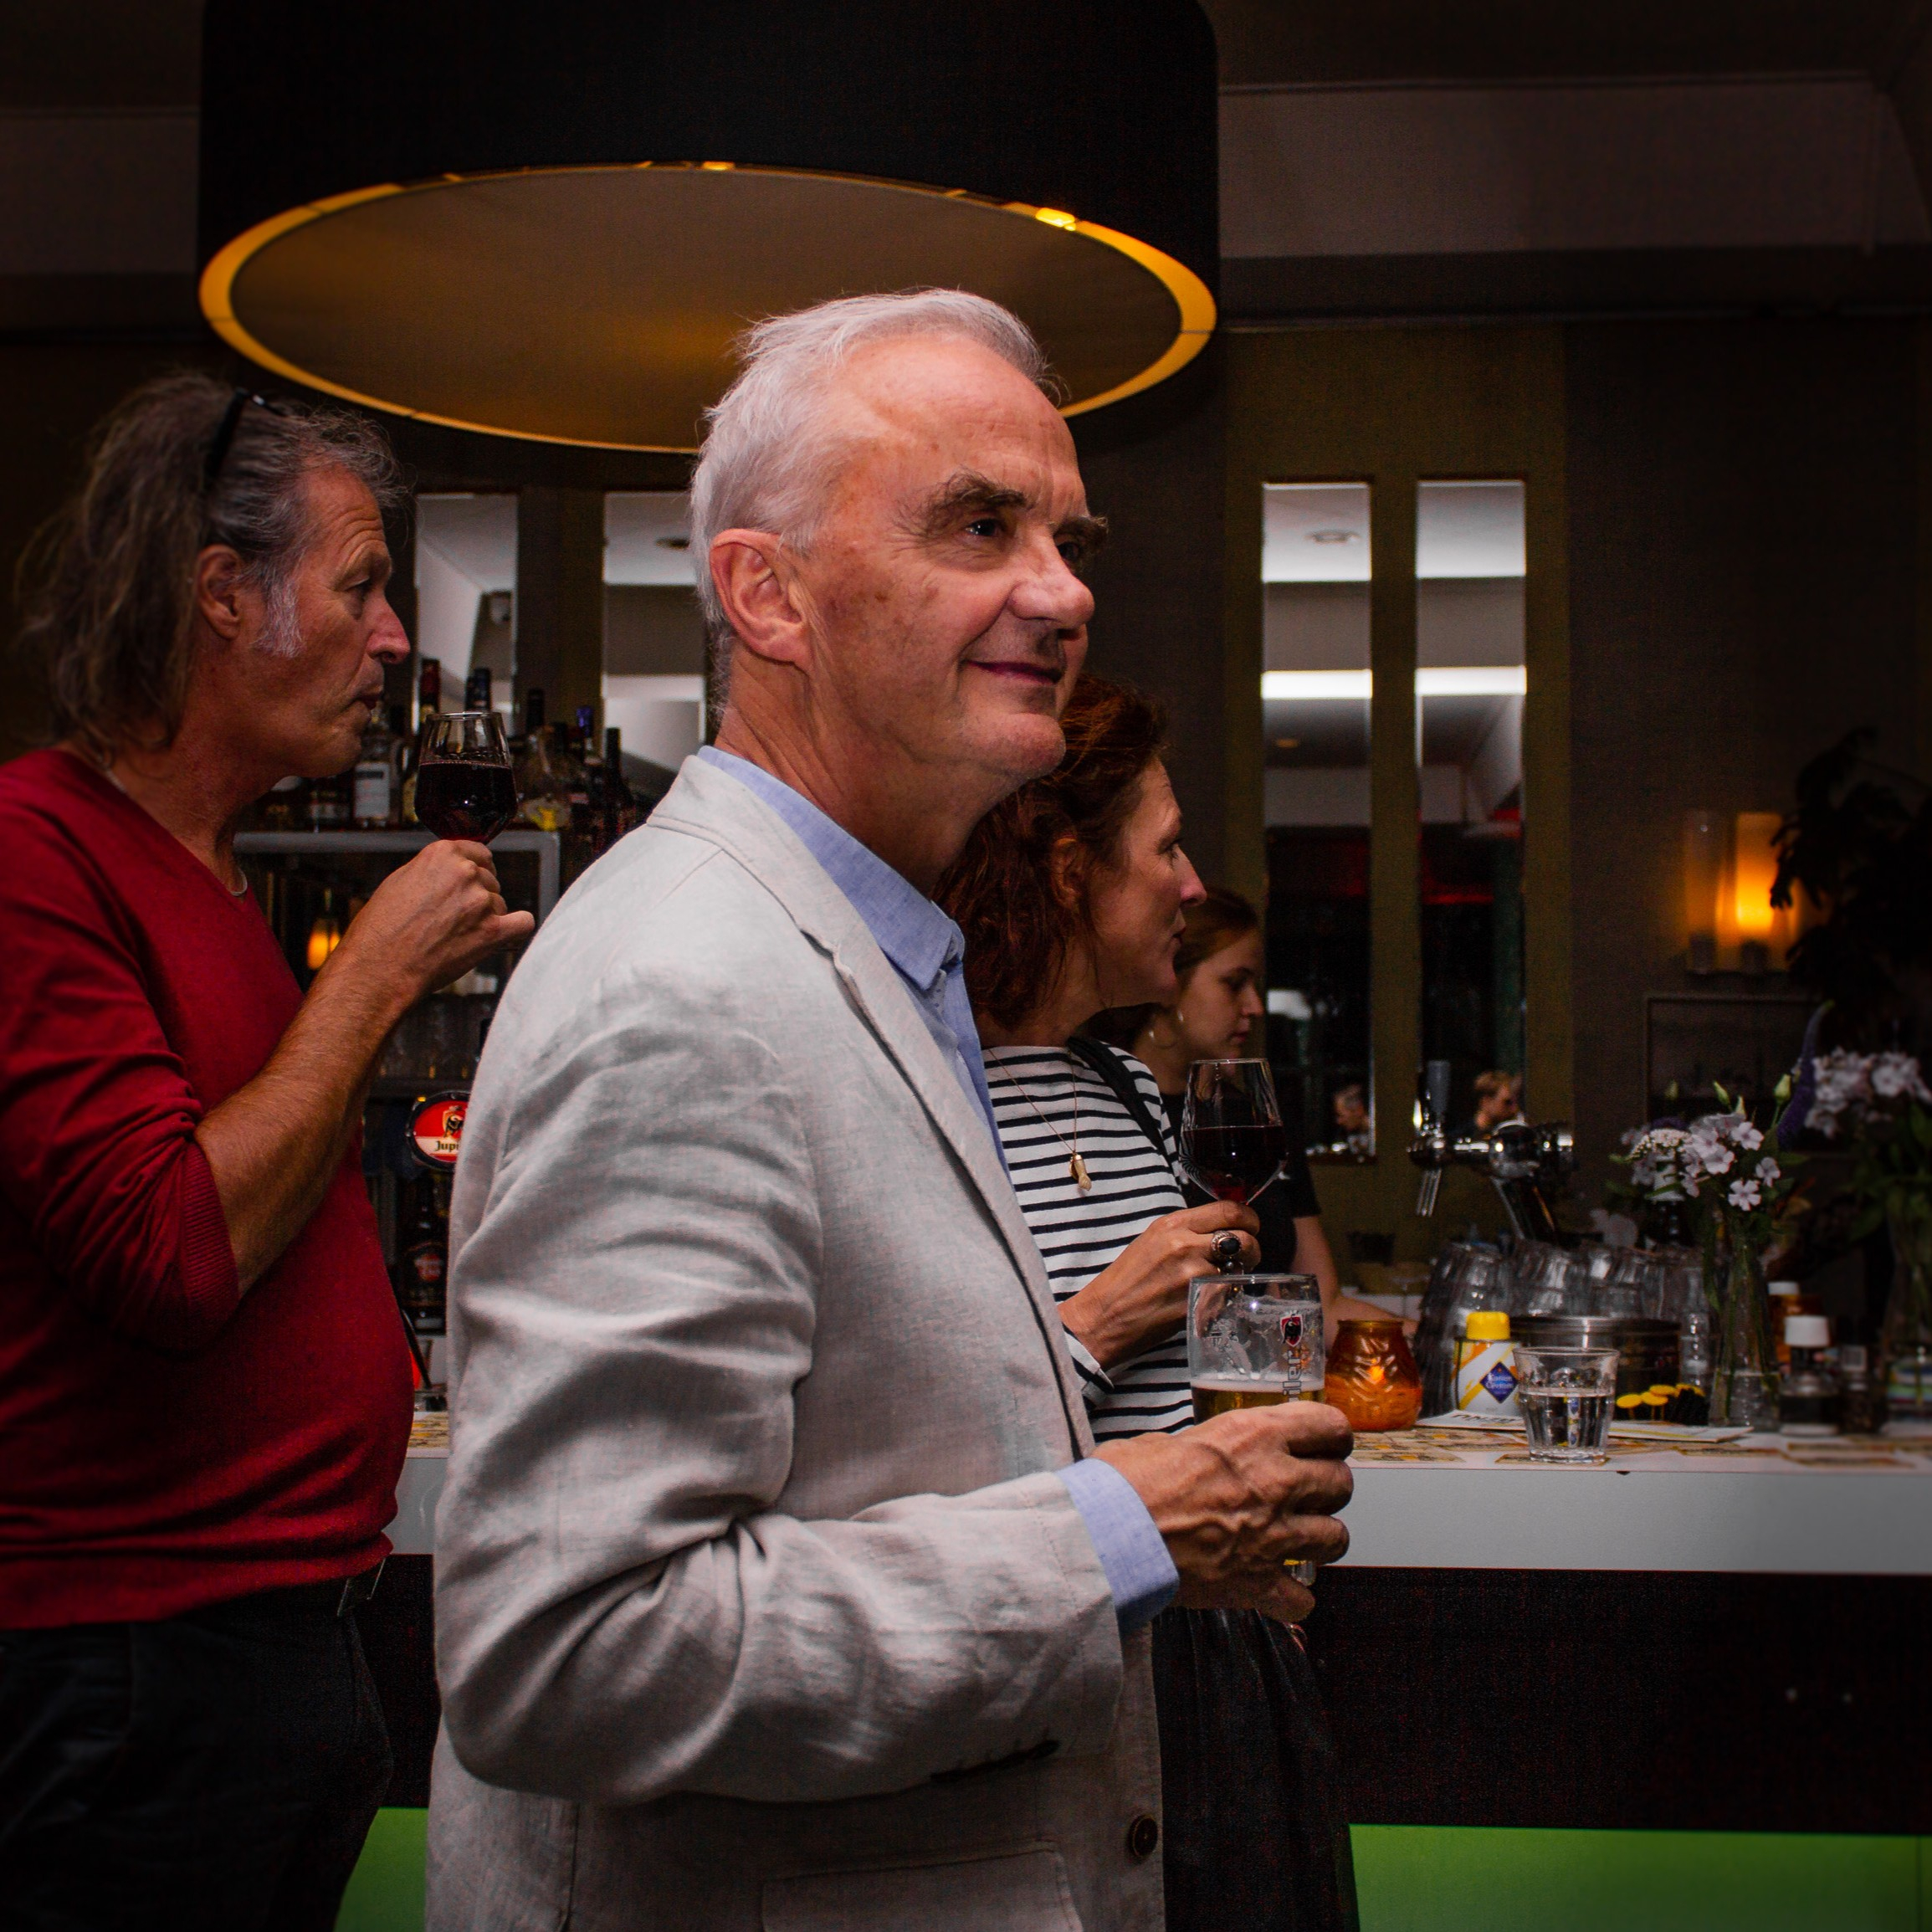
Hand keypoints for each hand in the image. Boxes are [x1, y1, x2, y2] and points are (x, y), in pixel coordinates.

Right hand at [328, 839, 535, 1012]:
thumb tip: (454, 870)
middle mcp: (465, 872)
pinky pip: (523, 923)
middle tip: (454, 918)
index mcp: (442, 854)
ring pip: (500, 904)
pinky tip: (503, 936)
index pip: (479, 853)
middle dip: (477, 897)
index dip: (476, 870)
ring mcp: (481, 901)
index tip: (470, 883)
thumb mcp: (400, 880)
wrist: (380, 967)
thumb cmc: (382, 929)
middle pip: (490, 880)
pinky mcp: (492, 931)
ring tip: (457, 935)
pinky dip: (515, 930)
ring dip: (487, 917)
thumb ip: (434, 870)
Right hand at [1058, 1202, 1259, 1370]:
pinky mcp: (1196, 1302)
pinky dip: (1225, 1298)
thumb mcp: (1152, 1242)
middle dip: (1252, 1249)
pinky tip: (1208, 1301)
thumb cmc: (1125, 1282)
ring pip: (1240, 1268)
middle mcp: (1184, 1244)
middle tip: (1246, 1258)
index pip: (1229, 1209)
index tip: (1251, 1228)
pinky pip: (1228, 1295)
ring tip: (1222, 1282)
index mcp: (1172, 1224)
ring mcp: (1192, 1274)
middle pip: (1243, 1237)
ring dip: (1239, 1276)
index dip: (1249, 1219)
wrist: (1104, 1317)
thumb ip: (1187, 1233)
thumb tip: (1223, 1231)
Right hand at [1094, 1402, 1351, 1623]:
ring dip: (1321, 1538)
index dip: (1331, 1435)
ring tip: (1302, 1538)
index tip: (1324, 1442)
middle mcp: (1276, 1482)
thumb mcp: (1166, 1440)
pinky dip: (1293, 1598)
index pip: (1330, 1425)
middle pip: (1341, 1483)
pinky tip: (1279, 1588)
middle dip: (1328, 1487)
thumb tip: (1199, 1454)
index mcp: (1254, 1436)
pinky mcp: (1258, 1582)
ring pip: (1336, 1538)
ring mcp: (1273, 1536)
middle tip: (1309, 1491)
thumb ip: (1202, 1446)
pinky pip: (1302, 1600)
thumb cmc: (1127, 1482)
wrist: (1112, 1536)